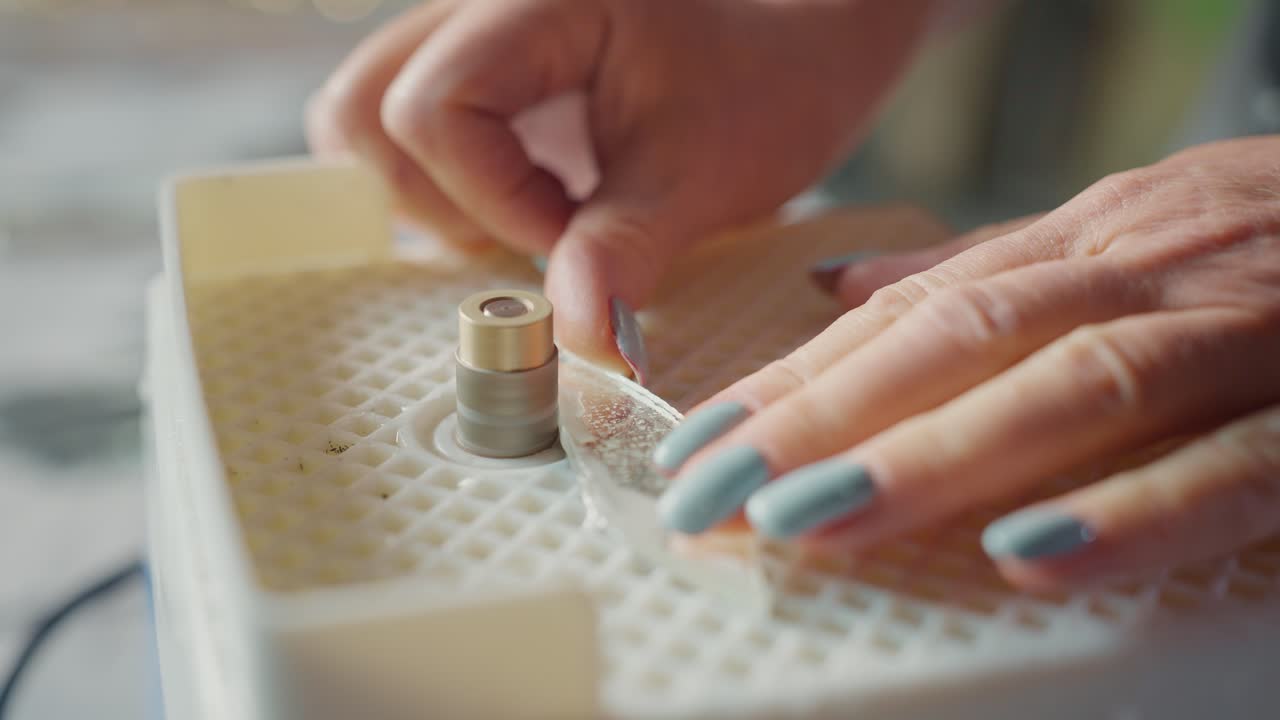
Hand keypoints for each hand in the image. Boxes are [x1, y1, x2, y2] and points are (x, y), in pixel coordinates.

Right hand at [306, 0, 936, 376]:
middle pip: (364, 107)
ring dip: (430, 193)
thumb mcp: (703, 175)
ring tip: (530, 212)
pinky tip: (525, 196)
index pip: (437, 108)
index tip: (570, 232)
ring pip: (367, 111)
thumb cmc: (768, 84)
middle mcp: (485, 3)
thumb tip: (578, 344)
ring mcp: (473, 29)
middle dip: (435, 199)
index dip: (492, 196)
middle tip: (535, 227)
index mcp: (538, 1)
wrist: (799, 53)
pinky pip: (408, 121)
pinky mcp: (479, 64)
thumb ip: (627, 253)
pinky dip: (446, 180)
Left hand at [653, 136, 1279, 590]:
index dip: (800, 376)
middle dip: (823, 416)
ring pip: (1071, 386)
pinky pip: (1232, 465)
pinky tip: (1033, 558)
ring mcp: (1241, 336)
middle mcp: (1151, 273)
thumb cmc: (1278, 244)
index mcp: (1094, 241)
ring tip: (812, 520)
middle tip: (710, 492)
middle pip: (962, 338)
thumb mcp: (1130, 235)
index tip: (702, 443)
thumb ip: (993, 267)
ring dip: (935, 455)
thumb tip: (844, 289)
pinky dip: (1133, 510)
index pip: (915, 310)